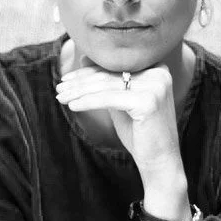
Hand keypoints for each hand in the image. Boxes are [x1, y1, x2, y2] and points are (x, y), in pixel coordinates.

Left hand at [55, 60, 182, 178]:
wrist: (160, 162)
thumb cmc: (140, 132)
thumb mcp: (121, 101)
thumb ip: (108, 80)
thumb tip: (85, 58)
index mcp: (157, 68)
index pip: (114, 66)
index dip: (88, 71)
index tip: (66, 78)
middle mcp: (159, 73)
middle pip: (109, 75)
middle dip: (80, 82)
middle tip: (59, 87)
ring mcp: (155, 86)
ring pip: (106, 86)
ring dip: (79, 92)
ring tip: (62, 97)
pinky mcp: (148, 101)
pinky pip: (108, 99)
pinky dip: (88, 102)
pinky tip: (73, 105)